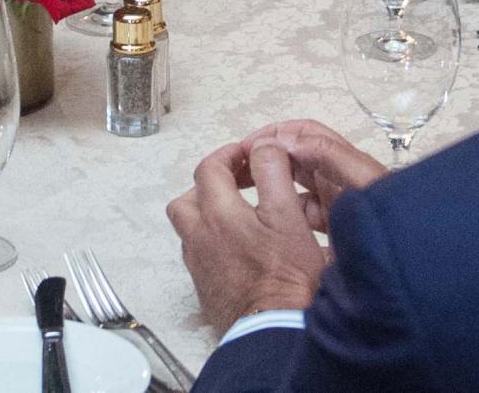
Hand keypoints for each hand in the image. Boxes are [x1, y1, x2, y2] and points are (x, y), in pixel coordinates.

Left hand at [168, 137, 333, 327]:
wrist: (273, 332)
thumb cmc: (285, 278)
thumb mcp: (288, 216)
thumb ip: (273, 174)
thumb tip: (262, 146)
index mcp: (218, 213)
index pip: (210, 167)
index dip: (229, 154)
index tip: (250, 155)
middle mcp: (199, 237)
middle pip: (189, 197)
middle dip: (213, 182)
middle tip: (242, 182)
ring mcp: (199, 265)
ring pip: (189, 227)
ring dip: (207, 212)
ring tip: (236, 214)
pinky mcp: (205, 288)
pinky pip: (198, 253)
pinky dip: (211, 241)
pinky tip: (237, 248)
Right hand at [234, 119, 387, 232]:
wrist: (408, 264)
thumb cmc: (389, 220)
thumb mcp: (363, 182)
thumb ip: (330, 157)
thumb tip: (289, 141)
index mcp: (343, 162)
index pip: (303, 134)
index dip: (275, 134)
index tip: (247, 148)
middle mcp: (339, 178)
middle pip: (297, 156)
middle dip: (268, 156)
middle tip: (238, 170)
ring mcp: (337, 204)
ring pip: (297, 186)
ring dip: (274, 184)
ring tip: (248, 193)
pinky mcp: (335, 228)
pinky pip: (305, 214)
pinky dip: (288, 211)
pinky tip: (272, 222)